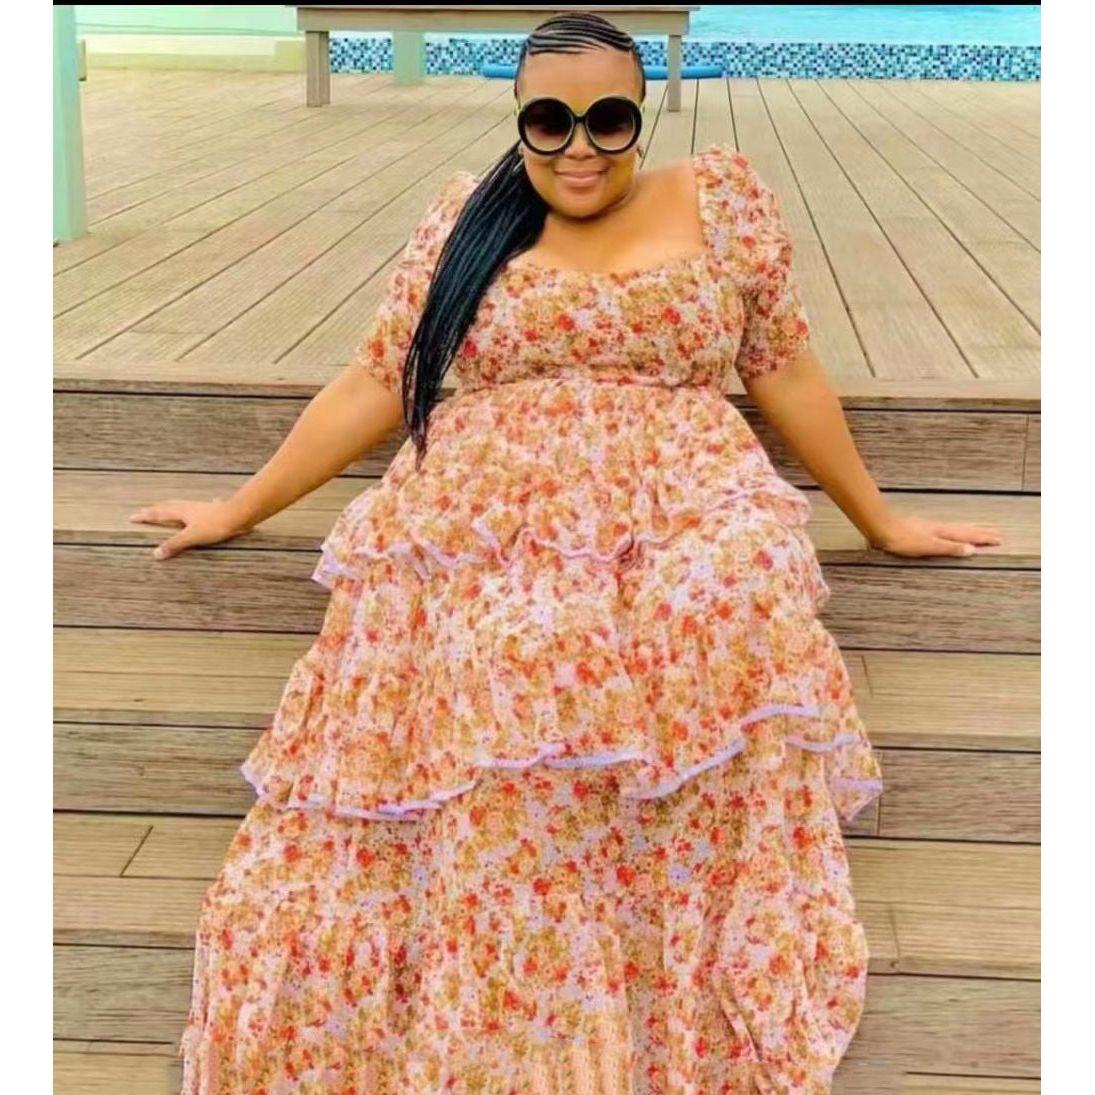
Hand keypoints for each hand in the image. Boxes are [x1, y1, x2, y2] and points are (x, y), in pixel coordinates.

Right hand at [129, 497, 251, 560]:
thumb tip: (156, 554)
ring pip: (182, 505)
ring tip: (168, 507)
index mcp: (181, 512)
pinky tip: (206, 505)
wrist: (239, 514)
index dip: (145, 516)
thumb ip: (174, 544)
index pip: (158, 513)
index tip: (132, 517)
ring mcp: (201, 507)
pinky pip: (200, 508)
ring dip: (172, 507)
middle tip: (146, 510)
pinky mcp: (213, 510)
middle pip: (168, 506)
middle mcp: (189, 507)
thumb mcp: (191, 537)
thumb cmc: (216, 525)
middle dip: (155, 509)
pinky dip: (197, 508)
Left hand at [868, 513, 1003, 558]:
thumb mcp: (928, 547)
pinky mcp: (921, 527)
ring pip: (956, 527)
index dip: (984, 538)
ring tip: (980, 530)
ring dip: (970, 529)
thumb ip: (949, 548)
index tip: (1000, 540)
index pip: (968, 536)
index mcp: (943, 533)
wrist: (882, 528)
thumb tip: (971, 550)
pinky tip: (950, 531)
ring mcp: (930, 526)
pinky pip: (946, 528)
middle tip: (997, 533)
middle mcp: (939, 527)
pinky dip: (955, 530)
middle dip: (982, 532)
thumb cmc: (903, 540)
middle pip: (965, 529)